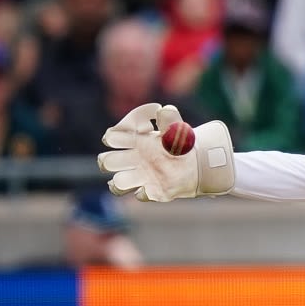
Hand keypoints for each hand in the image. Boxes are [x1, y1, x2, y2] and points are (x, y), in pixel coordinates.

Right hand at [98, 103, 234, 201]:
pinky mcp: (152, 191)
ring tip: (141, 173)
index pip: (111, 137)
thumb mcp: (177, 128)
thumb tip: (162, 110)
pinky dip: (145, 192)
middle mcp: (132, 160)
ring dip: (123, 180)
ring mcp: (140, 177)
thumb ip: (170, 118)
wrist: (198, 164)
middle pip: (106, 162)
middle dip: (115, 160)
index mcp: (133, 142)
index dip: (120, 133)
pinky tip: (155, 186)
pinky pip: (141, 195)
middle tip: (137, 154)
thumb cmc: (182, 142)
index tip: (146, 127)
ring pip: (117, 183)